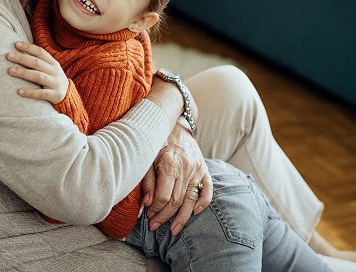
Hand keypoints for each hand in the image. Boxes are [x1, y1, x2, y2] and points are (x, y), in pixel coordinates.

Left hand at [7, 41, 68, 103]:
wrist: (68, 96)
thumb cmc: (52, 80)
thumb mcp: (49, 69)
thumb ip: (38, 62)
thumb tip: (18, 52)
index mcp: (53, 63)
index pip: (40, 52)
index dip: (28, 47)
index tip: (15, 44)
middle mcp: (55, 71)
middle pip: (37, 63)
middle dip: (22, 58)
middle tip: (8, 55)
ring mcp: (55, 83)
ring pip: (38, 76)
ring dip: (23, 73)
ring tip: (10, 70)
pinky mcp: (55, 95)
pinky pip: (41, 94)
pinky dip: (30, 92)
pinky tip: (19, 91)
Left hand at [140, 122, 211, 236]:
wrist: (176, 126)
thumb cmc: (158, 144)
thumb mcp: (148, 159)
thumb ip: (147, 181)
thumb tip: (147, 203)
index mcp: (169, 165)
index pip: (164, 196)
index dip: (156, 209)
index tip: (149, 216)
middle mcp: (185, 168)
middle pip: (176, 200)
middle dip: (165, 216)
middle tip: (155, 226)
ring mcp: (197, 169)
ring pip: (191, 199)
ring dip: (182, 217)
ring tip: (174, 230)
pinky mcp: (204, 169)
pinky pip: (208, 188)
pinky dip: (204, 202)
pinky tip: (196, 212)